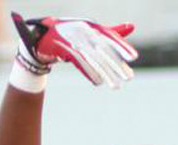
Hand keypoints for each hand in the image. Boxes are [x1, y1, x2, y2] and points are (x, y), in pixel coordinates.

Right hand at [11, 12, 137, 88]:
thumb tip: (133, 25)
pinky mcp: (64, 49)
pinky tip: (98, 82)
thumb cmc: (73, 33)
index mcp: (92, 26)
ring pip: (93, 59)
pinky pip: (79, 62)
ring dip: (105, 73)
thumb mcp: (93, 31)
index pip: (110, 37)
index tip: (134, 58)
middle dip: (116, 65)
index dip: (121, 46)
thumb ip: (113, 31)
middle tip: (129, 78)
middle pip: (103, 51)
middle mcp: (84, 32)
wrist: (43, 36)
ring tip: (116, 86)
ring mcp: (74, 40)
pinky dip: (88, 72)